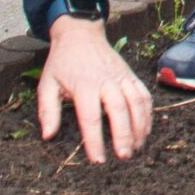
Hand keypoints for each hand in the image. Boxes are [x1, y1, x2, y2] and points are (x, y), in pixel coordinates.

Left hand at [37, 15, 152, 161]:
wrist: (80, 34)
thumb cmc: (62, 63)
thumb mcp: (47, 84)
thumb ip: (48, 111)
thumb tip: (48, 136)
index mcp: (83, 86)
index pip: (91, 118)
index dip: (95, 141)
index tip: (98, 160)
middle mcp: (106, 81)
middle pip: (119, 110)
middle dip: (124, 135)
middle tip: (124, 156)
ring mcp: (121, 77)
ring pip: (136, 103)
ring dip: (140, 127)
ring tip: (137, 148)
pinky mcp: (131, 75)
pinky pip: (144, 95)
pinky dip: (148, 114)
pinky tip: (145, 130)